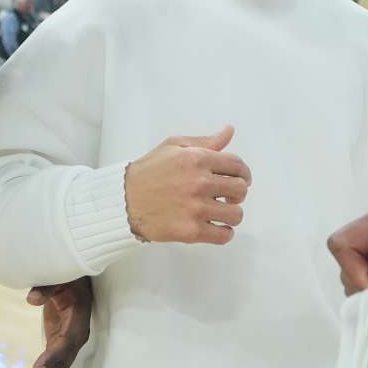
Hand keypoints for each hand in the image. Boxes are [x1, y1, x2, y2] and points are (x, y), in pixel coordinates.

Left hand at [23, 277, 93, 367]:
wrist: (75, 279)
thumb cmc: (69, 276)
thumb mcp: (61, 277)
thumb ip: (47, 287)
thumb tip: (32, 299)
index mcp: (79, 317)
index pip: (67, 341)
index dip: (54, 356)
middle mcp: (76, 334)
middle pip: (63, 359)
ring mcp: (67, 341)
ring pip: (58, 365)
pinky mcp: (59, 342)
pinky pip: (51, 361)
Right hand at [123, 126, 250, 244]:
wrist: (123, 200)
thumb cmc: (149, 171)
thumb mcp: (174, 146)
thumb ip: (205, 142)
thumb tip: (229, 131)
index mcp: (197, 159)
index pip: (237, 166)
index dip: (244, 173)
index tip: (240, 180)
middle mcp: (199, 182)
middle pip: (240, 190)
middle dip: (238, 193)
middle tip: (228, 197)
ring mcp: (195, 208)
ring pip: (236, 215)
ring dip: (232, 214)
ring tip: (220, 213)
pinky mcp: (190, 231)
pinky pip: (224, 235)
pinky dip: (224, 233)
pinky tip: (215, 227)